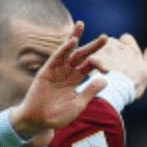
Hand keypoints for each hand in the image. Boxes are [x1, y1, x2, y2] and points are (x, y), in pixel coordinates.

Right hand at [8, 22, 107, 139]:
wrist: (39, 121)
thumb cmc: (57, 116)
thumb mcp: (78, 104)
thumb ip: (90, 91)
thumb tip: (106, 80)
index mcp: (75, 80)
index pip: (89, 66)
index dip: (99, 65)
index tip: (107, 70)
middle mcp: (67, 72)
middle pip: (81, 56)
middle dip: (93, 46)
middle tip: (105, 38)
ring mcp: (56, 71)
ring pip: (67, 52)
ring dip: (74, 38)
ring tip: (82, 25)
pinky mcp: (46, 72)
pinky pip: (56, 58)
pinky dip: (63, 49)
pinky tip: (72, 41)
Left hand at [87, 32, 146, 97]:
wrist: (116, 90)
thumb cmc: (134, 83)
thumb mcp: (146, 70)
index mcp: (130, 48)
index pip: (127, 39)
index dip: (126, 47)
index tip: (125, 58)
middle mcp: (117, 45)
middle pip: (112, 43)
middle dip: (112, 51)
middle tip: (112, 66)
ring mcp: (103, 50)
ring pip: (100, 48)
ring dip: (101, 56)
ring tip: (101, 71)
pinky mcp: (91, 57)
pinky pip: (90, 57)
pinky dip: (91, 63)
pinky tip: (92, 73)